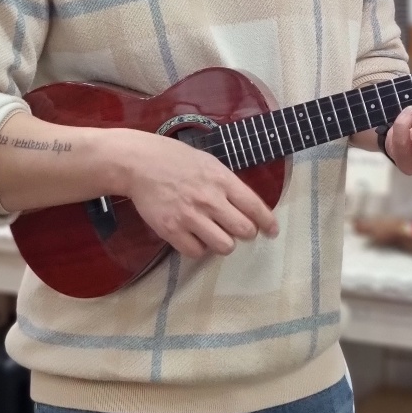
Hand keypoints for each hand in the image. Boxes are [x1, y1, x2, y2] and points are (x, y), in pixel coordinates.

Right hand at [119, 130, 278, 259]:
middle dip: (246, 233)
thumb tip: (248, 207)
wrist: (139, 163)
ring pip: (224, 246)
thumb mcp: (209, 163)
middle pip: (244, 230)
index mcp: (221, 180)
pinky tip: (195, 237)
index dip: (268, 222)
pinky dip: (199, 248)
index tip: (272, 231)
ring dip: (224, 243)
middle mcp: (209, 199)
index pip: (255, 206)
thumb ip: (228, 184)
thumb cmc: (176, 160)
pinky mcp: (171, 230)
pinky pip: (196, 252)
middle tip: (238, 230)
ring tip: (215, 234)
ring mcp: (190, 216)